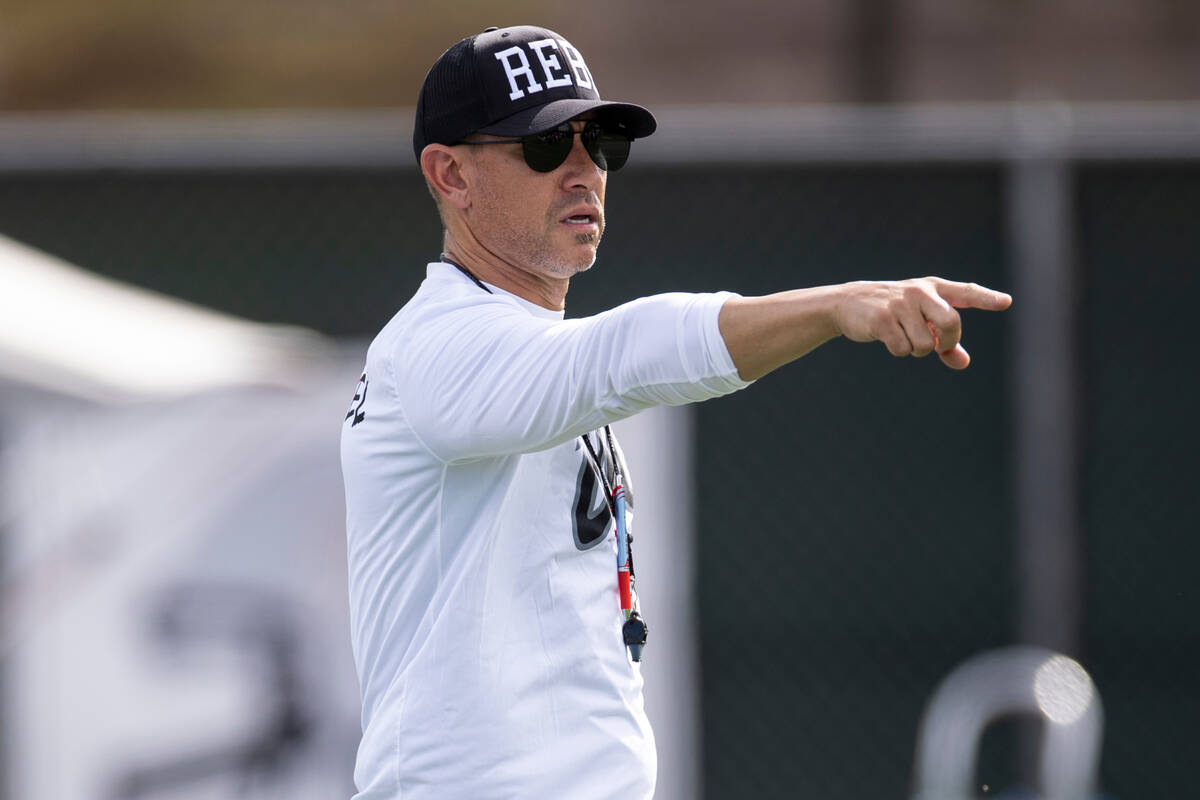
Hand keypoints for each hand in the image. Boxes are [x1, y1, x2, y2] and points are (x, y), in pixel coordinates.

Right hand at [833, 278, 1011, 368]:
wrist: (848, 303)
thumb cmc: (892, 312)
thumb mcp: (920, 321)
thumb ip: (944, 341)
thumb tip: (962, 362)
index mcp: (933, 288)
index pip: (966, 292)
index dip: (986, 299)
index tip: (1006, 302)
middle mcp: (920, 292)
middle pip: (951, 323)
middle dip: (946, 342)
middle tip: (936, 344)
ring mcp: (900, 304)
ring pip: (925, 345)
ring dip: (916, 350)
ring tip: (902, 336)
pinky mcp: (882, 319)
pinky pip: (903, 349)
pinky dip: (898, 351)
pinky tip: (887, 338)